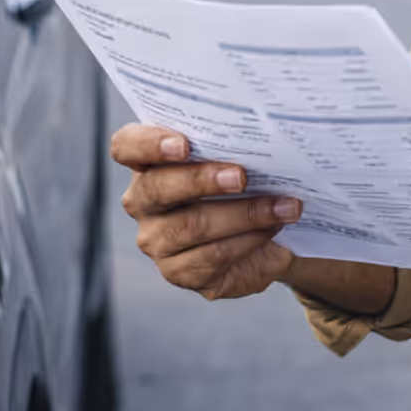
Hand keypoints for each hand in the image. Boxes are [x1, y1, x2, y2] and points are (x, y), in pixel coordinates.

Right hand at [111, 124, 302, 300]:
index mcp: (147, 162)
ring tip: (283, 206)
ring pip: (191, 226)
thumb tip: (265, 138)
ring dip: (244, 214)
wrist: (266, 231)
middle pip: (156, 188)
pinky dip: (248, 240)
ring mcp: (156, 240)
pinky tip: (272, 229)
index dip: (149, 143)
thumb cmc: (244, 183)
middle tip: (242, 176)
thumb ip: (234, 145)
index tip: (184, 144)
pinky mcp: (178, 272)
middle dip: (202, 180)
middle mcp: (142, 201)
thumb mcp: (236, 158)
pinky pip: (212, 257)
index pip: (127, 146)